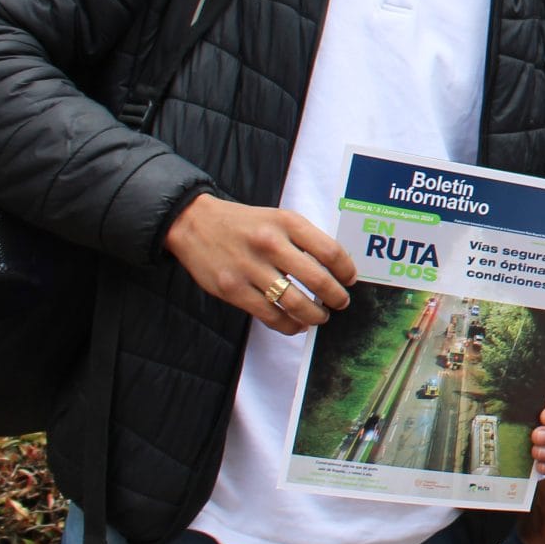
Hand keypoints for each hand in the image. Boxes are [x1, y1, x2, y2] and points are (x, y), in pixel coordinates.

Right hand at [163, 194, 355, 334]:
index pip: (330, 251)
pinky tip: (297, 324)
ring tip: (320, 316)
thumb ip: (304, 239)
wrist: (194, 224)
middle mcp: (270, 244)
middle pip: (318, 280)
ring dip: (315, 315)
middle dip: (336, 298)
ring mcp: (250, 268)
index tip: (350, 279)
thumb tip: (336, 268)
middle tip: (341, 303)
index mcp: (287, 223)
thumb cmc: (244, 223)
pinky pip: (270, 316)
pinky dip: (289, 325)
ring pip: (296, 303)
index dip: (346, 270)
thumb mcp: (278, 218)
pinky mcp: (233, 290)